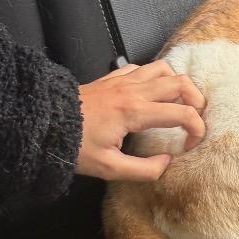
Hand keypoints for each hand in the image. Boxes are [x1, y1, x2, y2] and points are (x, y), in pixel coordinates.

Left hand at [77, 60, 205, 181]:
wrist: (41, 122)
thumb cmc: (74, 146)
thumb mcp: (109, 168)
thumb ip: (144, 170)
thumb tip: (167, 163)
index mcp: (136, 112)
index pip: (184, 114)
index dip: (197, 130)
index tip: (190, 146)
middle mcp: (134, 90)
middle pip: (181, 82)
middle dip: (196, 102)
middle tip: (193, 121)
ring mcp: (123, 80)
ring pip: (164, 69)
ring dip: (178, 85)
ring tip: (176, 105)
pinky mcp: (112, 77)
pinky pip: (142, 68)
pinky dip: (155, 78)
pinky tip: (150, 94)